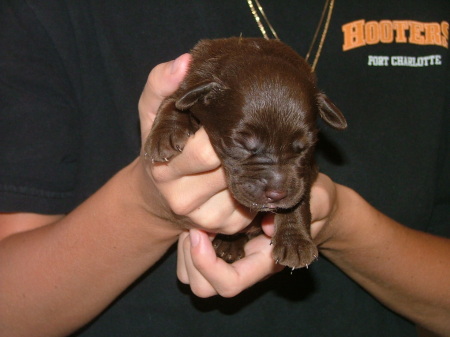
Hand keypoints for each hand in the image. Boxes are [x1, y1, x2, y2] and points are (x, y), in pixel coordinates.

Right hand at [137, 54, 254, 232]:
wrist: (158, 196)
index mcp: (165, 168)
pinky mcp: (227, 227)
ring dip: (253, 166)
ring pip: (248, 187)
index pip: (206, 150)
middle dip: (241, 148)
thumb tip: (185, 62)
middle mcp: (184, 199)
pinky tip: (249, 172)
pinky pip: (255, 204)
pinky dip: (257, 185)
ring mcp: (207, 218)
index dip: (223, 131)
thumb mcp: (151, 112)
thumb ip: (161, 84)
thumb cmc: (160, 146)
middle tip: (245, 132)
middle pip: (231, 169)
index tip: (229, 117)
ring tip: (248, 150)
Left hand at [177, 173, 338, 296]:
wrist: (310, 203)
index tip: (199, 231)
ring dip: (185, 249)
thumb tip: (268, 227)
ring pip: (190, 275)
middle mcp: (244, 265)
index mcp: (265, 262)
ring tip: (196, 221)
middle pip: (203, 287)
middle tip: (195, 225)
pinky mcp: (219, 245)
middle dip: (191, 257)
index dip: (208, 264)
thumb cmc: (315, 202)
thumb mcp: (317, 201)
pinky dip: (184, 241)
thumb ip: (303, 214)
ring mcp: (230, 257)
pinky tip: (197, 218)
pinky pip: (187, 257)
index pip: (230, 282)